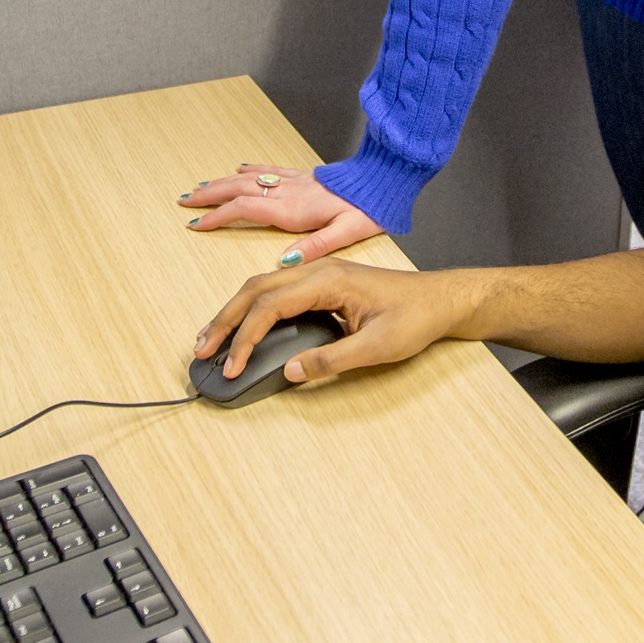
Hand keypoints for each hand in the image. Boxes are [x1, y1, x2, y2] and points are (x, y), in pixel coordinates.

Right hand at [180, 165, 382, 266]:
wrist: (384, 180)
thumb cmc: (369, 209)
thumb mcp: (348, 233)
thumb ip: (316, 247)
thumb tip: (285, 261)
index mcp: (294, 211)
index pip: (245, 209)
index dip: (218, 216)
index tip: (197, 224)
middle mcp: (288, 193)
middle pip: (238, 190)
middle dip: (209, 197)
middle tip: (185, 202)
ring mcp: (294, 182)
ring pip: (249, 179)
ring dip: (222, 183)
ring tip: (200, 188)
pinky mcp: (303, 176)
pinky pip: (269, 170)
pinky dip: (250, 170)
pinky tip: (239, 169)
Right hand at [193, 255, 486, 382]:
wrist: (442, 299)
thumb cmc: (416, 317)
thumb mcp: (378, 347)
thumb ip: (332, 360)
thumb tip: (289, 371)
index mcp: (328, 280)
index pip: (271, 306)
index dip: (246, 337)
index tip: (233, 366)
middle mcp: (318, 271)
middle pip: (255, 290)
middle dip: (224, 320)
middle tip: (201, 350)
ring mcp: (318, 275)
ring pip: (261, 289)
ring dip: (234, 314)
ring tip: (211, 340)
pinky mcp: (322, 285)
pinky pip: (277, 293)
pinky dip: (253, 310)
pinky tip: (243, 328)